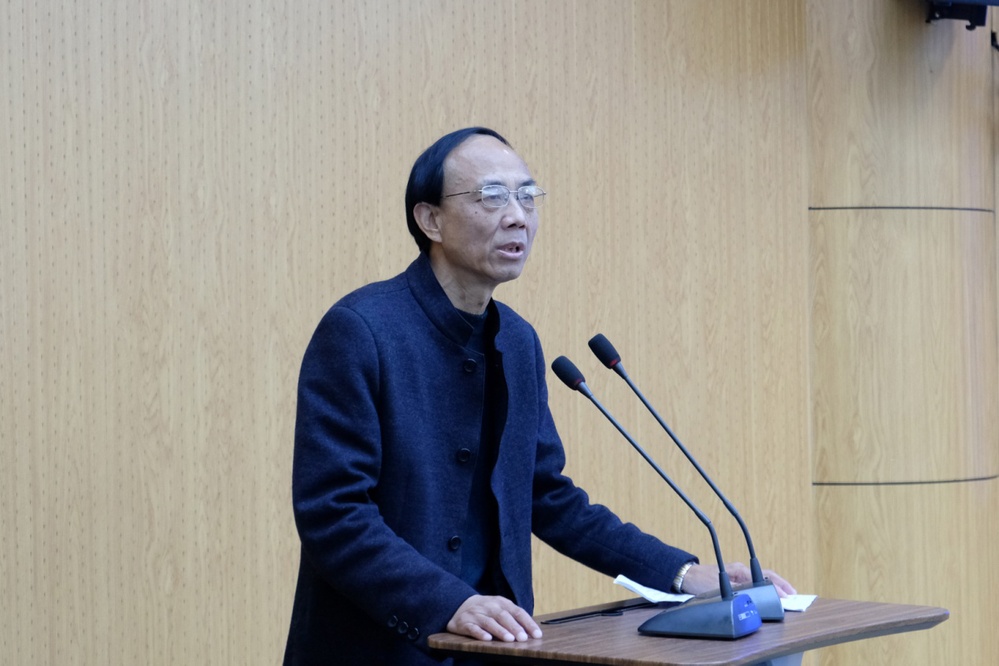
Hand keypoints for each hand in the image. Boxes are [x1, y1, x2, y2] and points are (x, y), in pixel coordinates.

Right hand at [447, 594, 542, 641]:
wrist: (459, 605)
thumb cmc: (486, 610)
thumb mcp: (500, 609)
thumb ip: (514, 618)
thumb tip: (531, 634)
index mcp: (501, 602)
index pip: (517, 611)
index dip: (528, 623)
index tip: (537, 634)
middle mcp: (489, 606)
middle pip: (503, 616)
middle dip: (514, 627)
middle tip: (523, 638)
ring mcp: (476, 614)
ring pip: (489, 622)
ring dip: (500, 631)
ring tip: (509, 639)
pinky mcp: (464, 623)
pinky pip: (472, 628)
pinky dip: (480, 633)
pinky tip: (487, 639)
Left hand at [681, 562, 797, 597]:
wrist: (687, 575)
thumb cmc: (699, 580)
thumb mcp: (716, 588)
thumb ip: (733, 591)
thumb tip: (748, 596)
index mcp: (738, 571)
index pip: (763, 578)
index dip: (776, 588)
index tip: (786, 596)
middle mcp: (741, 571)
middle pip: (767, 575)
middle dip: (782, 584)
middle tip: (794, 594)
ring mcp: (739, 574)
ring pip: (762, 576)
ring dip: (776, 584)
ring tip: (787, 593)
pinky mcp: (736, 578)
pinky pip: (756, 580)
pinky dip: (767, 585)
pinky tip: (771, 591)